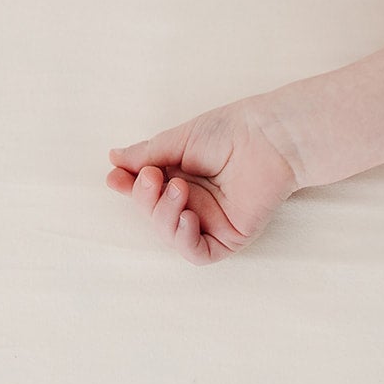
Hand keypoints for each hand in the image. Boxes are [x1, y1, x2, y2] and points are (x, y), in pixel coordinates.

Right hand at [106, 100, 299, 264]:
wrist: (269, 136)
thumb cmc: (231, 130)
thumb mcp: (181, 139)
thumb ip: (148, 154)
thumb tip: (114, 158)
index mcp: (181, 176)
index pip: (147, 190)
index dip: (130, 187)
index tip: (115, 177)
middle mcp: (194, 201)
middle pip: (155, 215)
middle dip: (146, 199)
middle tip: (152, 177)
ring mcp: (211, 221)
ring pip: (171, 236)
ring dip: (164, 216)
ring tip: (177, 188)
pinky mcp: (229, 237)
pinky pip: (198, 252)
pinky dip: (185, 240)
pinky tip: (186, 218)